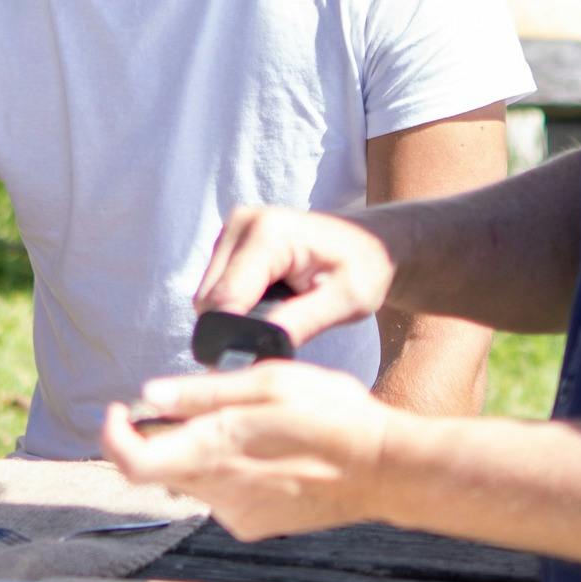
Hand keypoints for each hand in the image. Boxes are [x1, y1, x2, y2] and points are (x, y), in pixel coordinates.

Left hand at [101, 362, 393, 540]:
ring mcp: (236, 514)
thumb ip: (204, 392)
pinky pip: (221, 495)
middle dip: (165, 435)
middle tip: (197, 402)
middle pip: (160, 467)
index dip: (113, 437)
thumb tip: (151, 394)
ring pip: (192, 478)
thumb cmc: (333, 415)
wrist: (383, 470)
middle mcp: (217, 490)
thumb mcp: (269, 381)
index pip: (133, 462)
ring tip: (251, 422)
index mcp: (215, 449)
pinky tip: (268, 451)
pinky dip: (227, 470)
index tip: (120, 411)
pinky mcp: (254, 526)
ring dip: (201, 451)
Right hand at [196, 206, 394, 350]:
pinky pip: (216, 288)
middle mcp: (241, 223)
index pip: (225, 299)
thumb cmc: (365, 268)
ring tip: (279, 318)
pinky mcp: (229, 241)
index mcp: (267, 233)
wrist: (372, 241)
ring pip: (208, 296)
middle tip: (280, 336)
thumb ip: (300, 321)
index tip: (259, 358)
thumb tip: (250, 347)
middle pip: (210, 300)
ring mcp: (231, 229)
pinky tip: (269, 306)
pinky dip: (235, 305)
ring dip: (234, 317)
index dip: (234, 337)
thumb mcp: (346, 301)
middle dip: (235, 328)